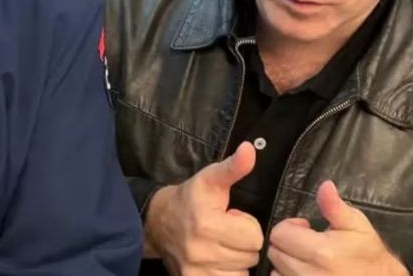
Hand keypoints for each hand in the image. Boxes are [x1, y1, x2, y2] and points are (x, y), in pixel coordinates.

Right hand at [144, 142, 263, 274]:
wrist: (157, 221)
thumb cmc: (190, 198)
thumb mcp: (211, 179)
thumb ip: (233, 167)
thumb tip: (250, 149)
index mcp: (207, 224)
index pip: (255, 237)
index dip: (247, 225)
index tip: (232, 217)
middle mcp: (200, 251)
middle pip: (250, 256)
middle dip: (243, 243)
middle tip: (226, 232)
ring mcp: (196, 271)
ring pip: (242, 272)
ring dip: (236, 260)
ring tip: (221, 245)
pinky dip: (228, 274)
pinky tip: (217, 260)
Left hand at [268, 181, 407, 275]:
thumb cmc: (368, 253)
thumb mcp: (356, 225)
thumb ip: (334, 206)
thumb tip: (325, 186)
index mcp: (321, 252)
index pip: (279, 234)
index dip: (290, 227)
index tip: (306, 229)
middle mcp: (310, 275)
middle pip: (275, 252)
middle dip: (288, 244)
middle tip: (308, 245)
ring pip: (276, 271)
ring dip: (287, 263)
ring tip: (308, 261)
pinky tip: (306, 273)